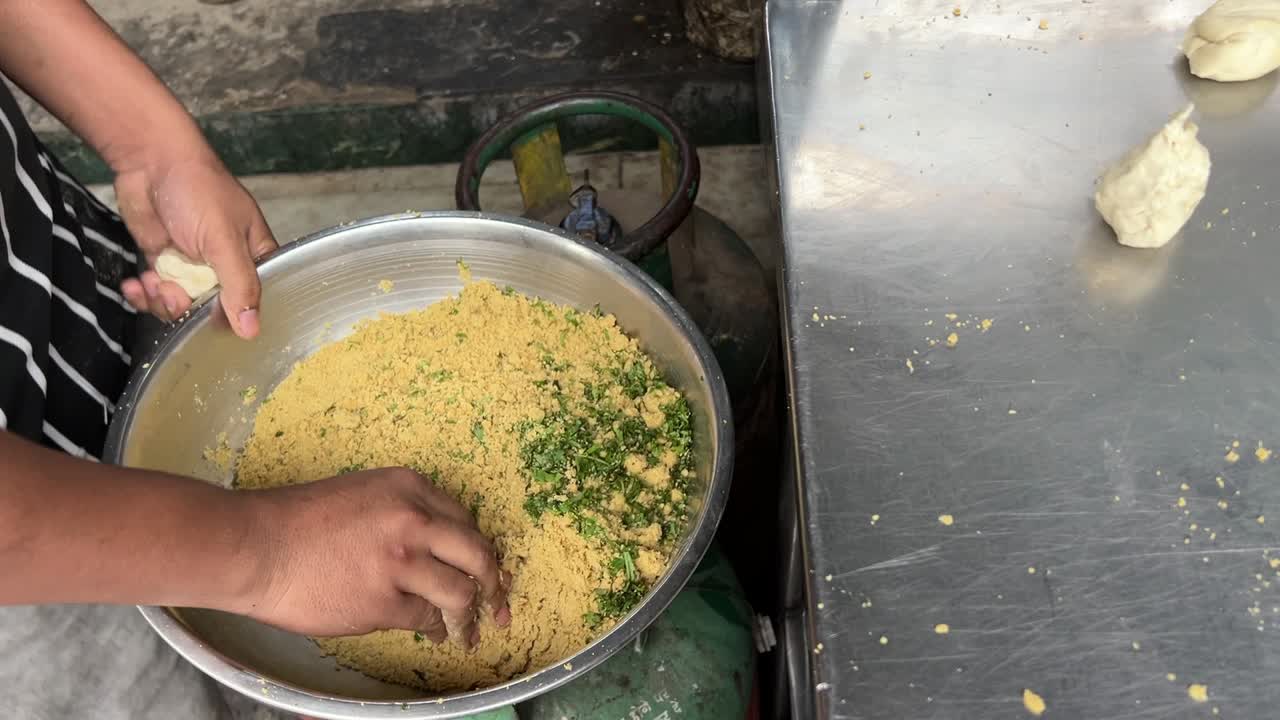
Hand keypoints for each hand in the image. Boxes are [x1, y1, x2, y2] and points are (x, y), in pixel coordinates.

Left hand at [115, 151, 276, 338]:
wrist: (151, 161)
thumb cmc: (199, 191)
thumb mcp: (224, 241)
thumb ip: (239, 285)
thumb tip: (251, 331)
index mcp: (255, 260)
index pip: (251, 303)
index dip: (230, 317)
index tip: (206, 317)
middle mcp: (227, 267)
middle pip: (213, 311)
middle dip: (188, 308)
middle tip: (170, 291)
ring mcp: (193, 267)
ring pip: (182, 307)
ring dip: (162, 302)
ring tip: (151, 282)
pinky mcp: (165, 264)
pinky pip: (157, 294)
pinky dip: (144, 295)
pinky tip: (135, 285)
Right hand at [241, 468, 510, 646]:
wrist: (257, 547)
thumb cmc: (299, 521)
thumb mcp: (362, 493)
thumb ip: (403, 512)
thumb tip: (436, 546)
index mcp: (408, 487)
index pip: (464, 520)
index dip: (478, 549)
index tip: (487, 567)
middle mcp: (414, 520)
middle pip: (478, 554)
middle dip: (494, 583)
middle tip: (498, 602)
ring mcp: (402, 562)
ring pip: (459, 593)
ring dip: (468, 617)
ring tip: (469, 632)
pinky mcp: (384, 602)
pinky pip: (425, 619)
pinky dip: (433, 629)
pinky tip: (433, 634)